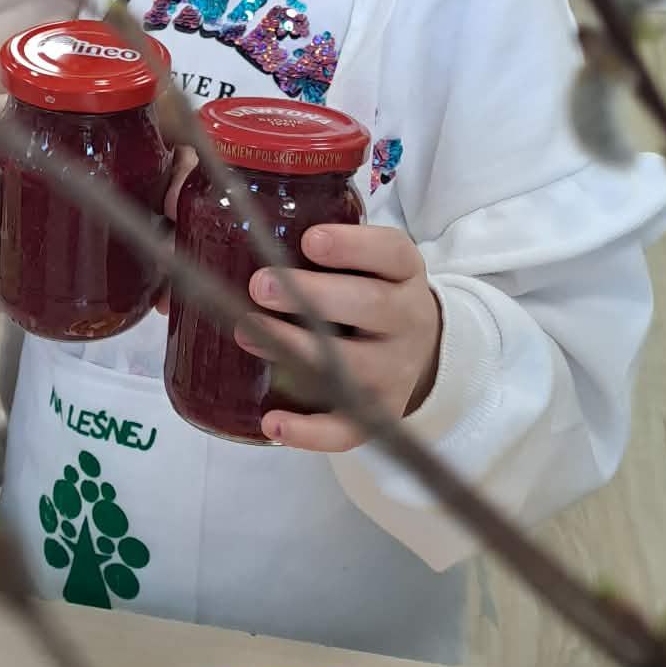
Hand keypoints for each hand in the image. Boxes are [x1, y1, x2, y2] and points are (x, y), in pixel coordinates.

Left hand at [238, 223, 441, 451]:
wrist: (421, 347)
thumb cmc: (373, 292)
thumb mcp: (370, 261)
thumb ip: (328, 248)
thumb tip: (244, 234)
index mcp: (404, 273)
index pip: (390, 253)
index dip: (352, 246)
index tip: (309, 240)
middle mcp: (407, 320)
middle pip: (370, 306)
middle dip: (313, 295)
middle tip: (260, 285)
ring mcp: (397, 371)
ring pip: (354, 366)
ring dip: (298, 351)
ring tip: (247, 334)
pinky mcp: (381, 413)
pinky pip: (349, 429)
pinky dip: (310, 432)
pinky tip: (272, 423)